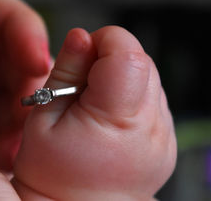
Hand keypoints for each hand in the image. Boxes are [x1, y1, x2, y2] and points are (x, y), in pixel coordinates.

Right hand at [0, 27, 175, 200]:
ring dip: (120, 77)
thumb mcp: (44, 117)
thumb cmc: (51, 174)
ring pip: (148, 77)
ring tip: (94, 105)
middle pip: (141, 61)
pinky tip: (108, 116)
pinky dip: (129, 96)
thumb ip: (66, 71)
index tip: (82, 55)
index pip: (128, 53)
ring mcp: (164, 137)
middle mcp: (151, 130)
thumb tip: (80, 36)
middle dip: (110, 59)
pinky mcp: (166, 141)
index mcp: (117, 122)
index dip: (103, 42)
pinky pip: (152, 99)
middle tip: (82, 85)